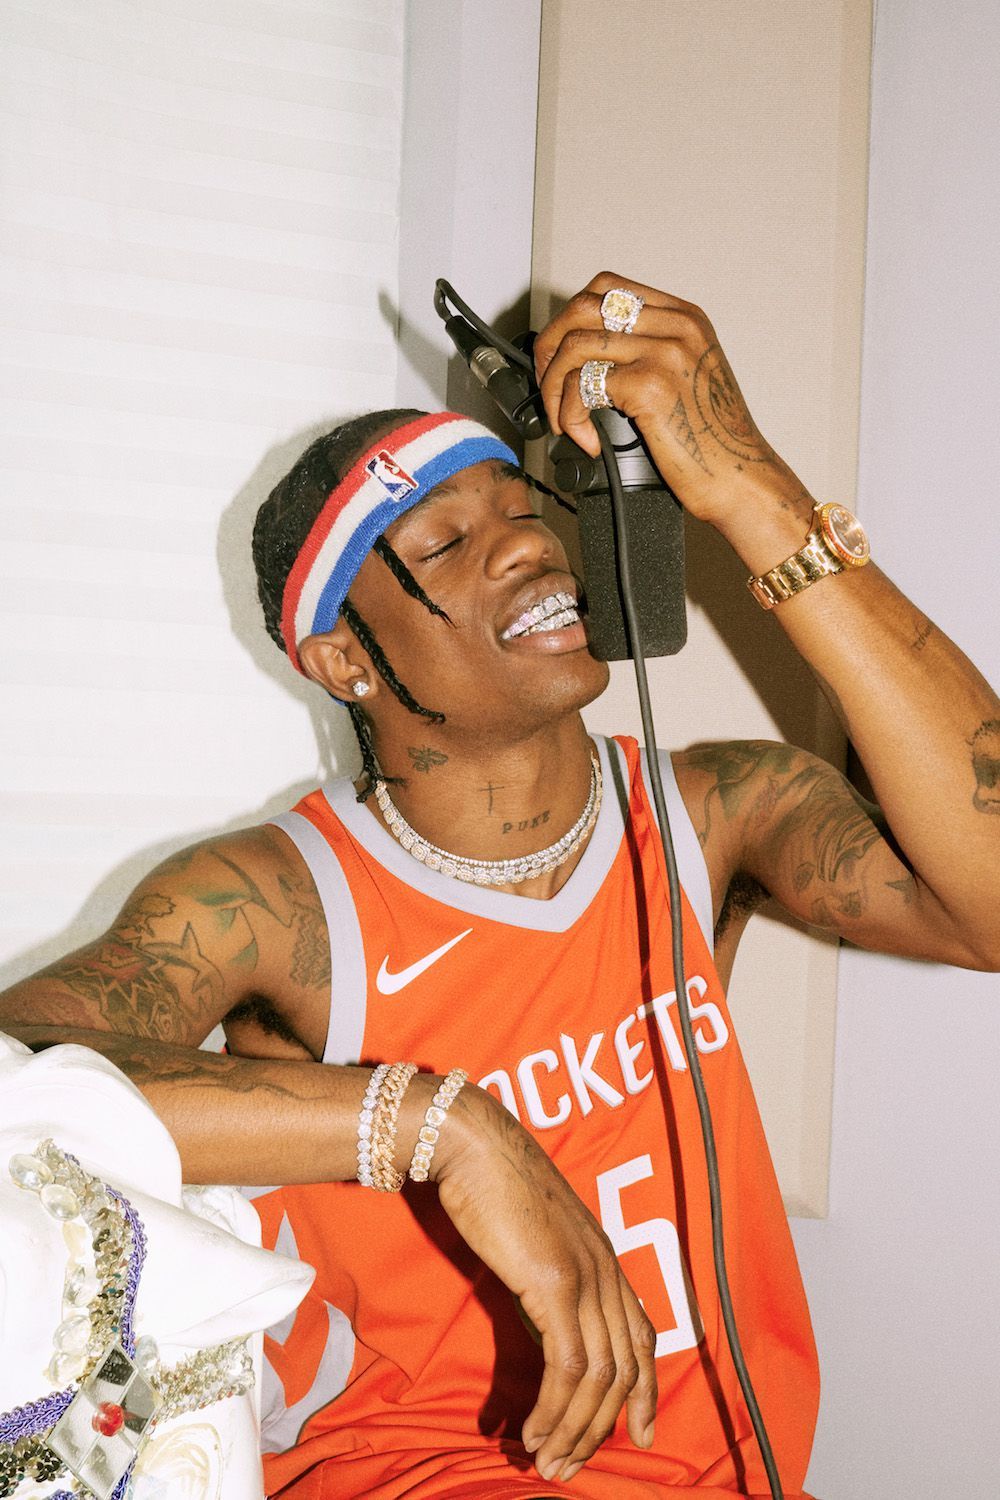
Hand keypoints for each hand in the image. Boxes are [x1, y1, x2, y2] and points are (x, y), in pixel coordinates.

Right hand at [432, 1082, 656, 1484]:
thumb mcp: (535, 1234)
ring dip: (573, 1430)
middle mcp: (605, 1269)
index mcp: (603, 1257)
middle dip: (600, 1429)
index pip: (642, 1337)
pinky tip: (532, 1430)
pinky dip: (553, 1408)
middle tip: (569, 1468)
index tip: (638, 1436)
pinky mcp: (555, 1283)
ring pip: (599, 1377)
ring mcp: (584, 1276)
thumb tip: (544, 1314)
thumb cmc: (492, 1183)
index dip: (645, 1392)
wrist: (473, 1143)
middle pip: (626, 1368)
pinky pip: (567, 1365)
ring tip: (546, 1461)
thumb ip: (549, 1272)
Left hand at [533, 271, 798, 527]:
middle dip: (550, 347)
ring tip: (563, 421)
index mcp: (685, 318)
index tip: (558, 354)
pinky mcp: (650, 385)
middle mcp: (676, 327)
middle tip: (548, 386)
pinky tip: (586, 440)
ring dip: (554, 389)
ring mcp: (664, 352)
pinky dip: (572, 417)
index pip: (607, 287)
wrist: (742, 479)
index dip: (569, 319)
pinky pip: (583, 386)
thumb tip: (591, 358)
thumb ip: (652, 353)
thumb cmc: (715, 442)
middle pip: (582, 307)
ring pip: (575, 346)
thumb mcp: (691, 378)